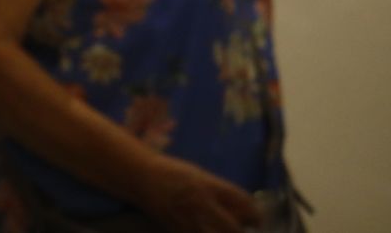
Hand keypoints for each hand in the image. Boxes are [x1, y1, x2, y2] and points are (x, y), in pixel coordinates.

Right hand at [139, 155, 261, 232]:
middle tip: (245, 229)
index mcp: (208, 185)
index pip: (241, 201)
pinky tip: (208, 230)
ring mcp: (188, 217)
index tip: (258, 220)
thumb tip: (246, 209)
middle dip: (241, 230)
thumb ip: (221, 192)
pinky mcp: (176, 228)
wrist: (141, 176)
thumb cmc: (172, 172)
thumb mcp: (200, 176)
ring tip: (224, 230)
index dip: (255, 213)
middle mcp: (200, 202)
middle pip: (232, 227)